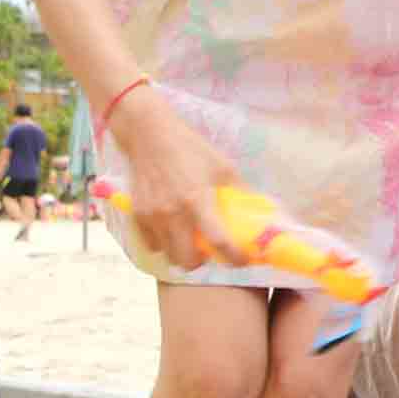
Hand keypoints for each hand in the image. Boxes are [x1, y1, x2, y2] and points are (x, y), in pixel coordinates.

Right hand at [99, 84, 240, 270]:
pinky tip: (171, 231)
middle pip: (188, 261)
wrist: (150, 136)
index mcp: (198, 200)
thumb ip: (240, 191)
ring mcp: (153, 216)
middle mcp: (173, 213)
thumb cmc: (190, 148)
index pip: (219, 241)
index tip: (241, 260)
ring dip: (182, 254)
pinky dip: (163, 244)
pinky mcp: (138, 215)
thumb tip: (260, 211)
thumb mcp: (221, 166)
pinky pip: (152, 245)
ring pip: (169, 256)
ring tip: (188, 240)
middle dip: (202, 261)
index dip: (234, 257)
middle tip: (208, 250)